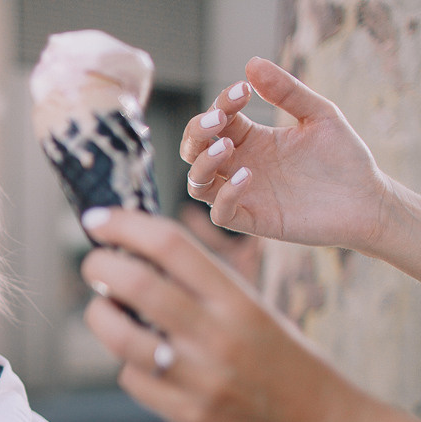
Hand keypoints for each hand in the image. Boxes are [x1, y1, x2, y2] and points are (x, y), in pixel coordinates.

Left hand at [79, 207, 366, 421]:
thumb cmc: (282, 360)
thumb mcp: (253, 310)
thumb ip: (200, 287)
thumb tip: (131, 257)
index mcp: (238, 299)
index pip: (170, 245)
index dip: (124, 225)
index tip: (97, 219)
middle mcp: (218, 335)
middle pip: (135, 284)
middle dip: (99, 266)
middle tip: (93, 264)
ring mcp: (200, 378)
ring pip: (119, 334)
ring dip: (100, 315)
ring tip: (106, 310)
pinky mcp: (188, 415)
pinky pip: (132, 378)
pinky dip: (128, 364)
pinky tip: (145, 362)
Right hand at [181, 57, 388, 252]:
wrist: (366, 201)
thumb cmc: (343, 158)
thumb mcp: (320, 115)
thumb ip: (287, 91)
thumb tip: (251, 63)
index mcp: (252, 139)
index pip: (218, 119)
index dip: (222, 102)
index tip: (243, 90)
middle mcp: (240, 166)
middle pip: (193, 150)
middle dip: (196, 132)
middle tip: (218, 119)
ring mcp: (243, 195)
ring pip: (197, 182)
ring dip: (203, 162)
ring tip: (227, 147)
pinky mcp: (252, 220)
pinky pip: (220, 213)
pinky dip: (225, 195)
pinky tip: (247, 176)